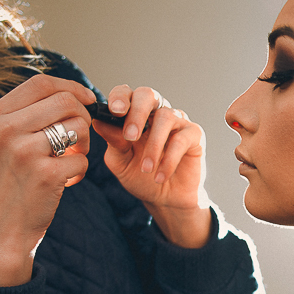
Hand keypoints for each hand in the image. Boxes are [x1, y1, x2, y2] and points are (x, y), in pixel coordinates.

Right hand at [0, 74, 97, 285]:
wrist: (0, 230)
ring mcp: (23, 151)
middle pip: (65, 101)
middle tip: (80, 139)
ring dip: (83, 145)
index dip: (72, 88)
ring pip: (78, 127)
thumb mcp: (4, 143)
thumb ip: (28, 117)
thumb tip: (70, 94)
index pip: (41, 83)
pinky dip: (80, 172)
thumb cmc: (10, 185)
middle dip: (83, 117)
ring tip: (69, 161)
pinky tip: (64, 183)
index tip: (88, 100)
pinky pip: (82, 161)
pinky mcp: (45, 174)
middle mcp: (4, 129)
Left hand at [93, 85, 211, 247]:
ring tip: (146, 169)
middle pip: (148, 95)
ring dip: (153, 145)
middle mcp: (156, 112)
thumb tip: (99, 122)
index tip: (114, 111)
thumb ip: (112, 142)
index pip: (126, 94)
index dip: (120, 97)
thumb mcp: (120, 161)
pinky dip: (169, 159)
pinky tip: (160, 176)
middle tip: (130, 136)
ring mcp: (177, 121)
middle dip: (137, 113)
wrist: (166, 199)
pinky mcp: (194, 134)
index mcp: (134, 114)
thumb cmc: (141, 177)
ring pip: (165, 117)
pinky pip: (181, 139)